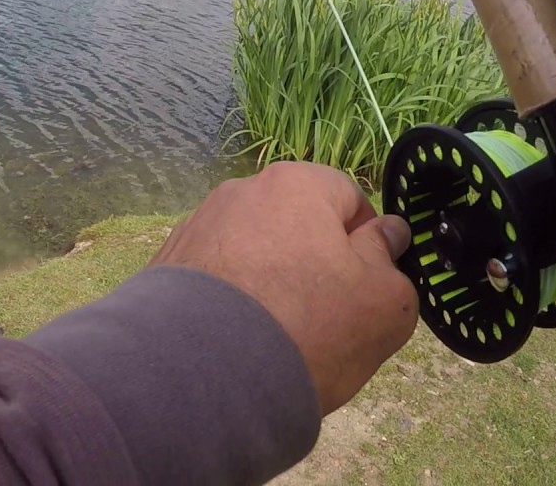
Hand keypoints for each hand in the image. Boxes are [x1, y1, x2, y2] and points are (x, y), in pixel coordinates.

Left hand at [149, 161, 416, 414]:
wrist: (202, 370)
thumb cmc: (309, 326)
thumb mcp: (384, 300)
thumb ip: (390, 258)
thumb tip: (386, 233)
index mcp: (296, 184)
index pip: (348, 198)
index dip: (366, 242)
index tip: (365, 286)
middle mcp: (239, 192)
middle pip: (295, 225)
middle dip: (312, 264)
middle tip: (322, 318)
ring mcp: (196, 226)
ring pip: (252, 254)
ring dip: (267, 283)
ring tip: (273, 335)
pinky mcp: (166, 265)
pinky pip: (215, 279)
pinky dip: (229, 302)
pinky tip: (234, 338)